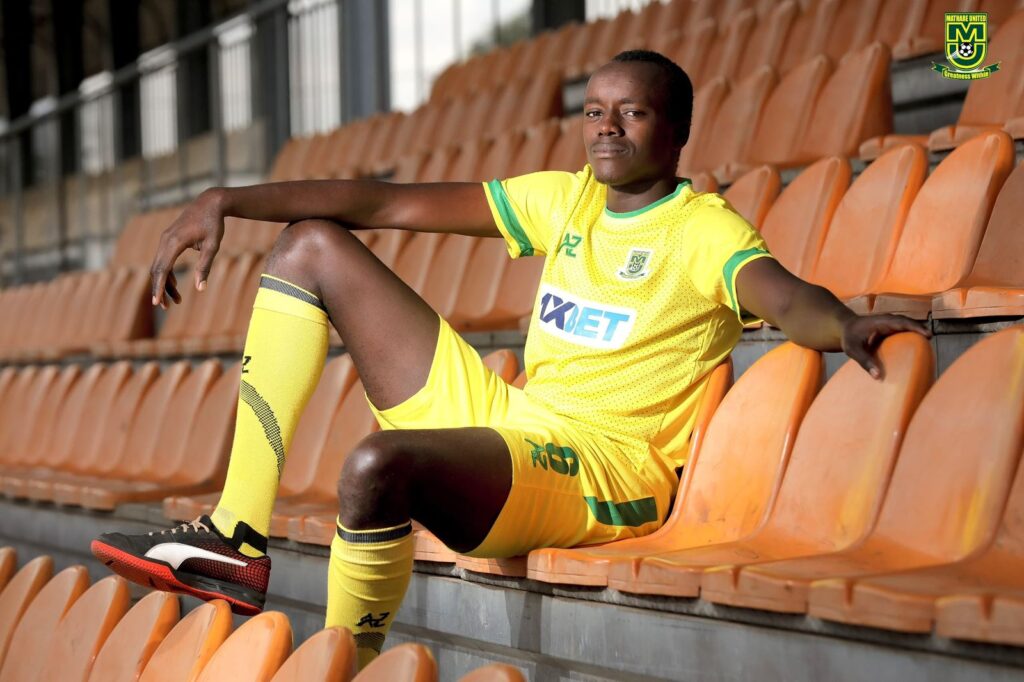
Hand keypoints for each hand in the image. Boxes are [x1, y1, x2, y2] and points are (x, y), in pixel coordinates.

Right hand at [150, 189, 225, 308]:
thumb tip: (200, 288)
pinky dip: (167, 273)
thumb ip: (205, 267)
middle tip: (166, 307)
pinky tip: (175, 285)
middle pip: (157, 270)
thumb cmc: (214, 224)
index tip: (157, 302)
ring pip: (159, 265)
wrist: (210, 203)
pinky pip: (163, 259)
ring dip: (164, 283)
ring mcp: (165, 239)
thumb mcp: (213, 246)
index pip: (162, 269)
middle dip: (160, 289)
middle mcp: (165, 240)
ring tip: (176, 300)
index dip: (159, 287)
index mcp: (175, 242)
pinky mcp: (168, 239)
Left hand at [841, 314, 930, 379]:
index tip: (927, 334)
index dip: (915, 327)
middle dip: (920, 328)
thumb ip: (865, 362)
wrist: (845, 327)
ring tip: (927, 344)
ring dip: (917, 331)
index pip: (901, 322)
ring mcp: (890, 323)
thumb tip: (878, 376)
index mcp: (880, 322)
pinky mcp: (890, 328)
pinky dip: (911, 334)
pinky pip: (903, 329)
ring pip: (907, 325)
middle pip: (907, 322)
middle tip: (930, 339)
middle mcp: (887, 320)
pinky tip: (917, 346)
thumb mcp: (853, 350)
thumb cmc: (849, 337)